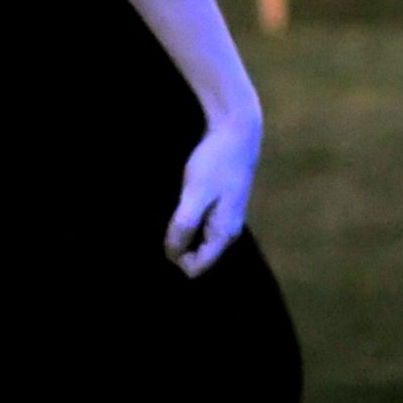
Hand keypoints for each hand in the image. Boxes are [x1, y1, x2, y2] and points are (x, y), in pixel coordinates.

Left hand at [164, 117, 260, 278]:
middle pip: (196, 258)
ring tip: (172, 210)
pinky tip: (179, 203)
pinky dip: (185, 220)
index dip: (175, 257)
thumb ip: (184, 225)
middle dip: (177, 246)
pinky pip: (197, 227)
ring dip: (179, 232)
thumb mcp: (196, 194)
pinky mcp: (219, 207)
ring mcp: (224, 220)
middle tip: (167, 219)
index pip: (195, 269)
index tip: (166, 232)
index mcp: (223, 235)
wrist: (236, 132)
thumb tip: (172, 254)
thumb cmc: (215, 162)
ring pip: (195, 242)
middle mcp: (227, 233)